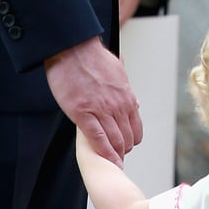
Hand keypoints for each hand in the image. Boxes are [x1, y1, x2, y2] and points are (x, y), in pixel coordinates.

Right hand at [45, 36, 142, 165]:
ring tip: (110, 162)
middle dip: (123, 151)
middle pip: (127, 139)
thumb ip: (126, 92)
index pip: (136, 130)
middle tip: (116, 158)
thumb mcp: (118, 73)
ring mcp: (101, 111)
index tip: (125, 147)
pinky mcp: (83, 113)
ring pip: (114, 142)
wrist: (72, 46)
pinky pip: (97, 139)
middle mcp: (118, 107)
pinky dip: (102, 152)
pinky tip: (102, 160)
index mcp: (127, 99)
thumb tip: (135, 103)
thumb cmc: (92, 57)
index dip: (131, 142)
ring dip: (114, 155)